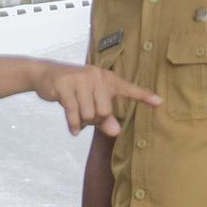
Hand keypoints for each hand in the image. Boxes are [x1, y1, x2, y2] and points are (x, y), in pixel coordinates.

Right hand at [35, 64, 161, 136]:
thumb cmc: (75, 90)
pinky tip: (74, 130)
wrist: (47, 74)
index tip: (159, 102)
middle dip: (95, 119)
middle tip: (86, 113)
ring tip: (76, 115)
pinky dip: (74, 125)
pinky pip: (73, 113)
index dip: (144, 96)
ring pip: (89, 114)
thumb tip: (116, 132)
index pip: (128, 89)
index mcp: (107, 79)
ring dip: (82, 121)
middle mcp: (96, 76)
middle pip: (105, 111)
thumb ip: (106, 118)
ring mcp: (79, 79)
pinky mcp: (64, 85)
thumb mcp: (92, 103)